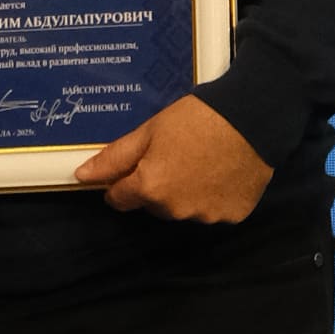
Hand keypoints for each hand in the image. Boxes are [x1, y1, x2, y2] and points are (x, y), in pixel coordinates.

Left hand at [73, 95, 272, 225]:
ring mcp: (206, 216)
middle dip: (156, 185)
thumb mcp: (149, 131)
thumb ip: (115, 158)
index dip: (122, 181)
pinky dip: (213, 195)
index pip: (119, 199)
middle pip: (153, 205)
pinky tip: (221, 171)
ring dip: (185, 192)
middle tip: (173, 155)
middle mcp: (175, 210)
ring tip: (200, 161)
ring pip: (183, 209)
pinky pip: (213, 209)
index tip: (134, 167)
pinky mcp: (233, 215)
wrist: (252, 117)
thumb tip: (82, 176)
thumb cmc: (196, 118)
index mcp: (150, 189)